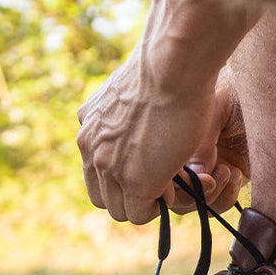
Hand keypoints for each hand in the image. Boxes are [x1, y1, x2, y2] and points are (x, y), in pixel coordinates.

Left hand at [77, 0, 259, 222]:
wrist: (174, 61)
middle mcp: (90, 146)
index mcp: (90, 123)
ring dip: (151, 203)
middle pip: (104, 196)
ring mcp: (109, 166)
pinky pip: (143, 214)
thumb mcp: (138, 83)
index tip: (155, 167)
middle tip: (169, 181)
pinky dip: (164, 206)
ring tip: (180, 182)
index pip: (96, 169)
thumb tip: (147, 99)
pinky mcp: (135, 182)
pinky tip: (185, 183)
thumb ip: (131, 105)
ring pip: (122, 210)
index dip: (125, 176)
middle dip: (135, 196)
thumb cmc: (169, 60)